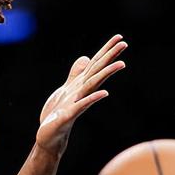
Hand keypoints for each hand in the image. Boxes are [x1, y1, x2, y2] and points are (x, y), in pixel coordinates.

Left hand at [36, 34, 126, 155]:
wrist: (50, 137)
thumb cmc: (58, 114)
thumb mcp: (66, 89)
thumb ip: (76, 74)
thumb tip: (86, 57)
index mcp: (81, 85)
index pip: (96, 65)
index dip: (106, 50)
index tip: (119, 37)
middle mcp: (82, 92)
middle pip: (97, 72)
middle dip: (110, 58)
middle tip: (124, 44)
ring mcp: (76, 103)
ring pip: (93, 86)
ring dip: (106, 74)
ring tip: (121, 64)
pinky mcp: (67, 116)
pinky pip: (81, 106)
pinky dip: (92, 99)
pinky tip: (104, 93)